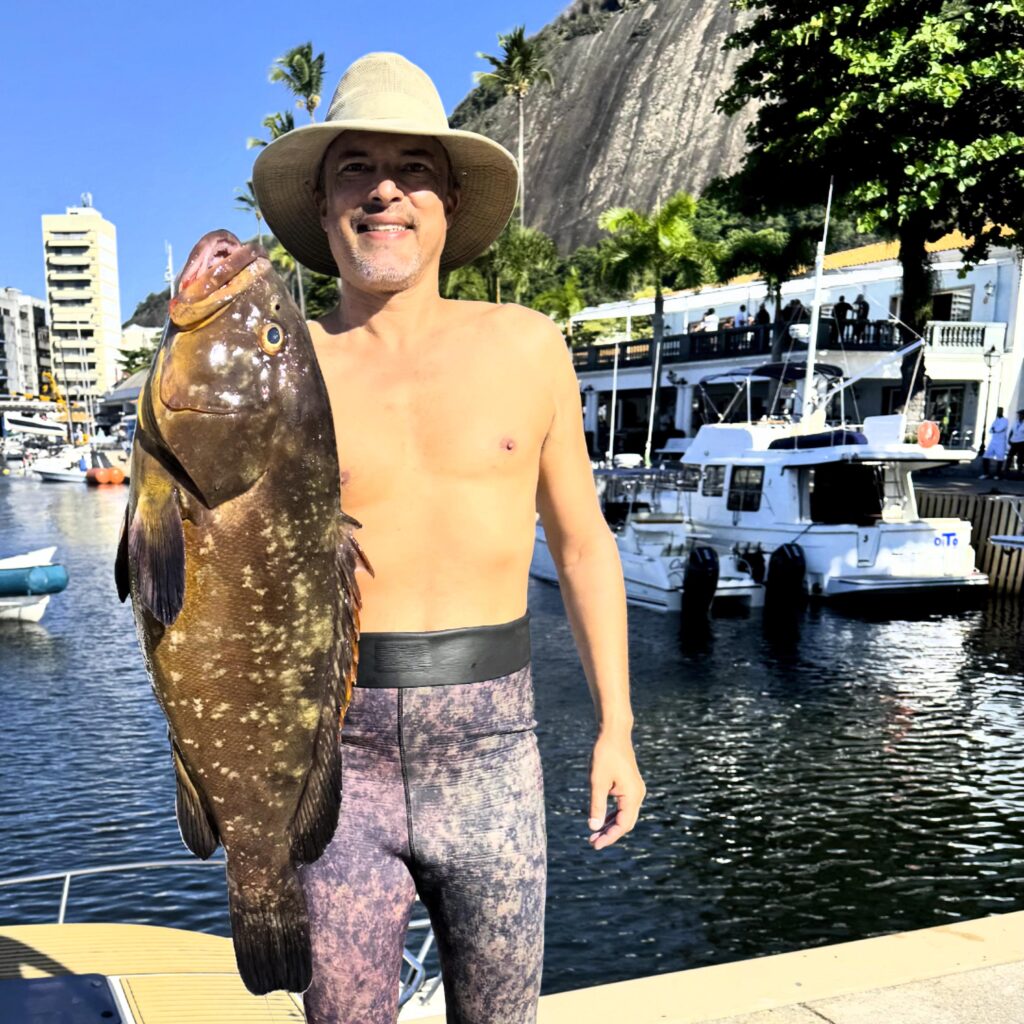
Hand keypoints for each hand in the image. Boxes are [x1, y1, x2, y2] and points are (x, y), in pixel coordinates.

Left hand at [587, 731, 643, 850]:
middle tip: (592, 842)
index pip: (622, 825)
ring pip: (625, 815)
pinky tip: (602, 819)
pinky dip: (614, 814)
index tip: (594, 845)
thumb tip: (594, 827)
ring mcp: (635, 790)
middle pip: (626, 823)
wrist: (614, 733)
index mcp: (632, 795)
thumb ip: (596, 805)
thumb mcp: (597, 781)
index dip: (609, 837)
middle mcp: (638, 794)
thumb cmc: (605, 754)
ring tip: (595, 834)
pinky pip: (624, 806)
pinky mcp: (630, 785)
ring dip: (611, 825)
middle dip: (610, 833)